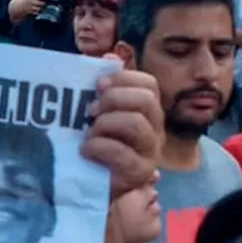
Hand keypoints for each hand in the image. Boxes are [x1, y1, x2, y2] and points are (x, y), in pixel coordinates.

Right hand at [15, 0, 49, 17]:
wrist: (19, 7)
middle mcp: (31, 0)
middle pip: (41, 3)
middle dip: (44, 3)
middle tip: (46, 3)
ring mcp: (30, 7)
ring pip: (40, 8)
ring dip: (42, 8)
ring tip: (42, 6)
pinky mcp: (30, 12)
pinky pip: (38, 12)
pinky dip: (39, 11)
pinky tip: (38, 9)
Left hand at [82, 69, 161, 197]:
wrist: (93, 185)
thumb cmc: (97, 144)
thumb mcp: (98, 112)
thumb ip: (105, 86)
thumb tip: (110, 57)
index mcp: (147, 111)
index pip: (149, 84)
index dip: (123, 78)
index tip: (98, 84)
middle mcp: (155, 130)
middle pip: (146, 101)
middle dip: (114, 99)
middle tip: (90, 110)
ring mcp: (150, 153)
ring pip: (136, 124)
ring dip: (106, 123)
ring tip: (89, 132)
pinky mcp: (138, 174)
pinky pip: (123, 154)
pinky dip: (99, 147)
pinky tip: (86, 150)